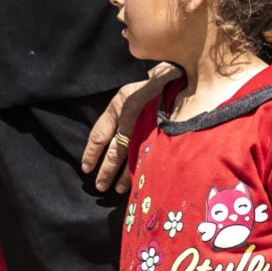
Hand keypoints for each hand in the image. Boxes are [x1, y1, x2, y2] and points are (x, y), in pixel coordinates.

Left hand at [81, 64, 178, 191]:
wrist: (185, 80)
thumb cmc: (156, 88)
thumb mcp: (132, 94)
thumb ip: (120, 115)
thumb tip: (106, 141)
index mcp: (121, 103)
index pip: (99, 134)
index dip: (91, 153)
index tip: (86, 167)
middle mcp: (131, 115)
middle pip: (114, 150)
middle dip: (106, 171)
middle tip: (100, 186)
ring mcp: (148, 125)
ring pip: (131, 156)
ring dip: (122, 176)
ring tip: (116, 189)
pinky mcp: (162, 133)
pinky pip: (148, 155)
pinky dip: (141, 169)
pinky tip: (138, 180)